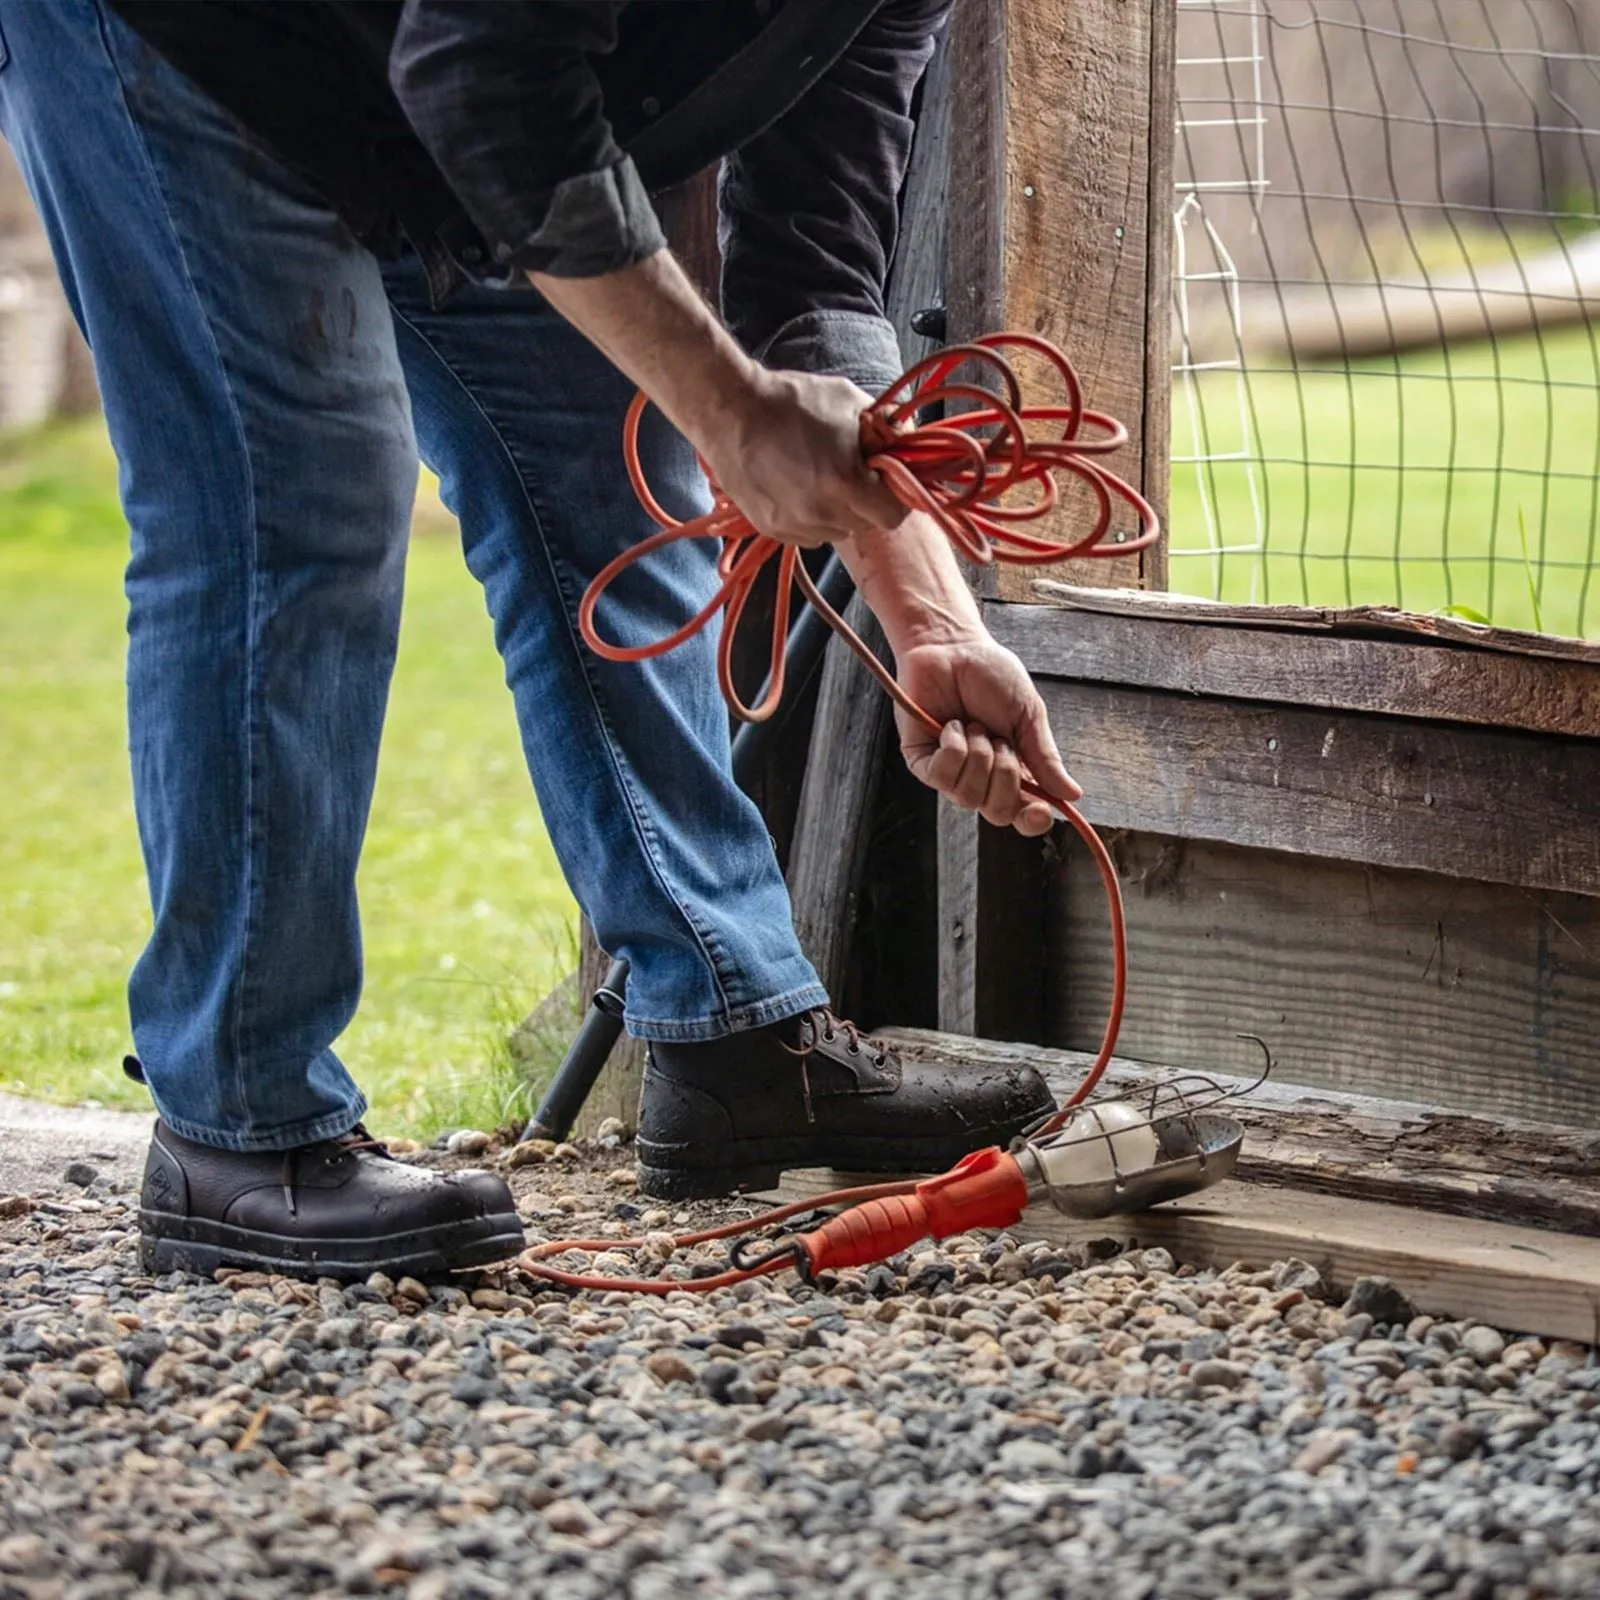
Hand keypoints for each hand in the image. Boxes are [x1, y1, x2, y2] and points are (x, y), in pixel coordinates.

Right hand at [698, 369, 906, 547]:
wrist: (729, 411)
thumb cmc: (789, 401)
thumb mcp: (848, 401)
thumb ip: (886, 426)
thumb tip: (907, 441)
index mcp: (845, 483)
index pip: (893, 516)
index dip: (897, 498)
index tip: (888, 481)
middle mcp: (821, 513)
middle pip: (866, 525)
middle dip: (867, 502)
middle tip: (854, 473)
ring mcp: (794, 525)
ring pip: (838, 532)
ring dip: (839, 512)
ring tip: (822, 478)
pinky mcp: (772, 528)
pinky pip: (809, 535)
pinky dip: (813, 518)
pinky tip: (800, 487)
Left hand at [893, 632, 1081, 835]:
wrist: (953, 647)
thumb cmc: (990, 675)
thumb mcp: (1028, 715)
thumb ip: (1045, 757)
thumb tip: (1072, 794)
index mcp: (1011, 770)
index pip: (1023, 814)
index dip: (1032, 821)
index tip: (1041, 810)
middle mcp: (981, 778)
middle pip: (998, 813)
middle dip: (1006, 777)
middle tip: (1002, 741)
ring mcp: (950, 772)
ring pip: (969, 797)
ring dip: (980, 756)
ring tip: (975, 725)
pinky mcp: (922, 762)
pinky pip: (942, 777)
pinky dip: (954, 749)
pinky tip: (952, 726)